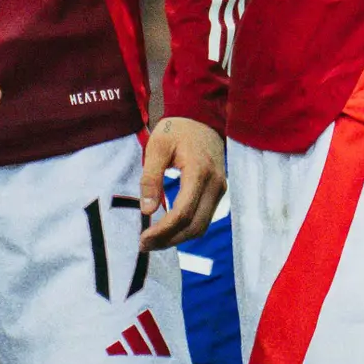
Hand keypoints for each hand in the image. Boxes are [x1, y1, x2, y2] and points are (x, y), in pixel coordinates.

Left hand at [136, 116, 226, 250]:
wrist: (203, 118)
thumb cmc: (177, 130)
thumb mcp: (157, 147)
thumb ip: (151, 178)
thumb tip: (147, 211)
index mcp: (199, 172)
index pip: (183, 213)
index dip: (163, 231)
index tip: (142, 238)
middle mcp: (215, 185)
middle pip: (194, 226)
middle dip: (169, 240)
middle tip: (144, 245)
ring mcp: (220, 189)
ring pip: (201, 227)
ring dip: (177, 238)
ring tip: (153, 241)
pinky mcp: (218, 192)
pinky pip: (204, 218)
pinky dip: (186, 229)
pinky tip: (168, 230)